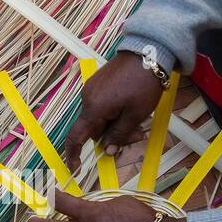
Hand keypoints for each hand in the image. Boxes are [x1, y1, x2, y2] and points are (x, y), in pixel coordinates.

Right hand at [64, 53, 163, 168]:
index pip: (76, 137)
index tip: (76, 168)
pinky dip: (115, 113)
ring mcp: (92, 89)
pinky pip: (103, 106)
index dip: (73, 155)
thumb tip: (107, 151)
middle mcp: (88, 99)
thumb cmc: (143, 84)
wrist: (147, 52)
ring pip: (100, 118)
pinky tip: (131, 109)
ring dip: (116, 125)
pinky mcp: (99, 83)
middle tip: (137, 136)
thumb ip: (119, 135)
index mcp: (94, 108)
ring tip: (139, 122)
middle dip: (112, 137)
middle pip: (94, 129)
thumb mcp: (135, 115)